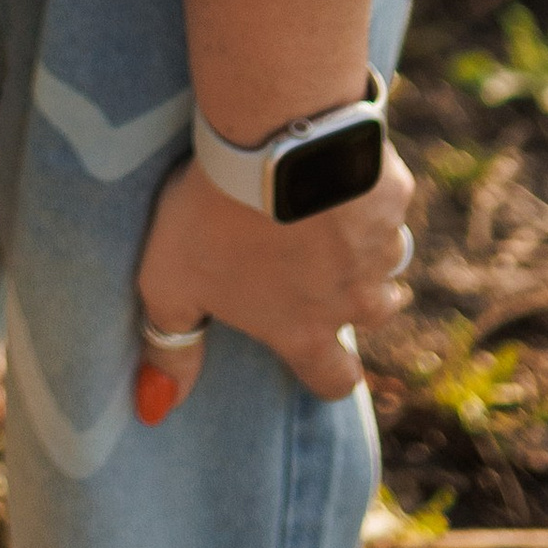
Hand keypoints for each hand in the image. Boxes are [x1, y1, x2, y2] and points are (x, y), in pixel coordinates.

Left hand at [130, 140, 415, 423]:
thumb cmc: (215, 216)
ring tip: (330, 215)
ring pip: (387, 257)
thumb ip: (169, 345)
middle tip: (325, 269)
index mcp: (304, 330)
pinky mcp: (392, 194)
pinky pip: (386, 198)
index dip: (331, 372)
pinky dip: (365, 186)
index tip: (323, 354)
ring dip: (364, 243)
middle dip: (358, 300)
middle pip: (375, 315)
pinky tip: (336, 164)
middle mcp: (354, 298)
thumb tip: (154, 408)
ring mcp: (380, 246)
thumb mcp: (170, 283)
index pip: (335, 380)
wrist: (274, 139)